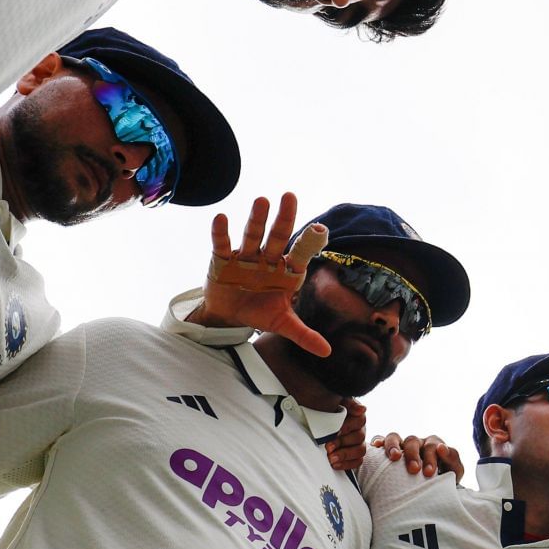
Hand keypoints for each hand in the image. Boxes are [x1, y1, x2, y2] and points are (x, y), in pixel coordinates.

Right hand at [190, 193, 330, 355]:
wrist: (228, 316)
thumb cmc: (260, 312)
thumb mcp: (282, 324)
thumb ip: (303, 335)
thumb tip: (327, 352)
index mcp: (286, 271)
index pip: (301, 254)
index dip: (311, 242)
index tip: (322, 228)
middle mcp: (268, 259)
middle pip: (278, 237)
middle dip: (284, 219)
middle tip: (290, 196)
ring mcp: (246, 257)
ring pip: (253, 235)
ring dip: (257, 220)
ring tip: (262, 201)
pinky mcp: (222, 260)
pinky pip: (223, 244)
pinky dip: (221, 233)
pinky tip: (221, 218)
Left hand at [326, 401, 365, 471]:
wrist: (321, 422)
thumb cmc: (330, 411)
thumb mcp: (338, 402)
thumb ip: (349, 403)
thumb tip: (362, 409)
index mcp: (357, 416)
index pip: (360, 420)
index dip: (348, 426)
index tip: (336, 431)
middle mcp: (361, 430)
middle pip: (358, 437)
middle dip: (342, 442)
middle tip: (328, 446)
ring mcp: (359, 443)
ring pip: (360, 450)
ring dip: (344, 455)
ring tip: (331, 458)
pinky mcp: (356, 455)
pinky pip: (357, 461)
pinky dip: (347, 464)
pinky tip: (335, 464)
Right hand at [373, 433, 465, 481]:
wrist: (431, 493)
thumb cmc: (443, 480)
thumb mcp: (454, 472)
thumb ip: (453, 459)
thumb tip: (442, 447)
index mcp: (433, 446)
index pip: (432, 445)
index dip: (431, 457)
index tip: (429, 473)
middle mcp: (417, 443)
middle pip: (412, 441)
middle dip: (413, 454)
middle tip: (414, 470)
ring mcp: (401, 446)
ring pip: (394, 437)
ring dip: (393, 445)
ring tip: (394, 457)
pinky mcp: (387, 452)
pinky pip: (380, 441)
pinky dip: (378, 441)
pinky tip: (375, 447)